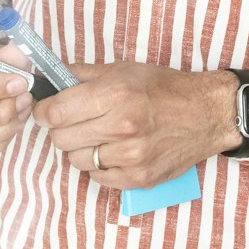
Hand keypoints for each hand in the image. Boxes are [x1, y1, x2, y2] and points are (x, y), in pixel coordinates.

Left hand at [34, 62, 239, 189]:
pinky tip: (111, 151)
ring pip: (77, 160)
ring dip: (79, 148)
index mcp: (115, 94)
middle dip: (60, 129)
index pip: (56, 112)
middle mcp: (122, 127)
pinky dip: (99, 166)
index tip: (44, 110)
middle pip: (62, 139)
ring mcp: (131, 157)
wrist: (206, 114)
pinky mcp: (140, 178)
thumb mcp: (123, 69)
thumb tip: (50, 77)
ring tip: (95, 136)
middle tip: (71, 122)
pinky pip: (98, 178)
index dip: (43, 111)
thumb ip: (82, 74)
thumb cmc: (165, 88)